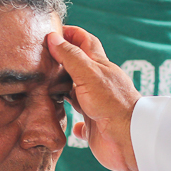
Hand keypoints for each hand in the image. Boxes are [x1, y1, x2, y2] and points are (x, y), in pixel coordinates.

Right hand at [46, 27, 140, 170]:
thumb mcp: (89, 73)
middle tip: (42, 58)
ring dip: (64, 90)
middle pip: (79, 67)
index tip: (53, 31)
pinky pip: (82, 123)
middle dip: (62, 61)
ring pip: (77, 93)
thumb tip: (53, 37)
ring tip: (44, 88)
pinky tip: (69, 124)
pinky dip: (74, 123)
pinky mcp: (94, 126)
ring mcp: (96, 106)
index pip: (85, 42)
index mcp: (99, 67)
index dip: (71, 33)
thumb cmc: (112, 104)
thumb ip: (70, 56)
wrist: (128, 139)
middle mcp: (98, 85)